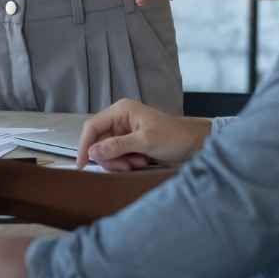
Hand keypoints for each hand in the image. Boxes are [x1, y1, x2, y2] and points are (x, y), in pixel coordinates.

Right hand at [76, 98, 210, 171]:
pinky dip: (126, 163)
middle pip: (99, 142)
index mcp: (121, 110)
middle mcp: (120, 119)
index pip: (92, 126)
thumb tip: (91, 153)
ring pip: (108, 151)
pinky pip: (118, 156)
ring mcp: (125, 132)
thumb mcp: (145, 142)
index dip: (84, 145)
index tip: (82, 165)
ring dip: (120, 161)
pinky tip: (141, 162)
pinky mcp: (131, 143)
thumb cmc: (173, 138)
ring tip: (139, 163)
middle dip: (110, 157)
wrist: (196, 145)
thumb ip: (117, 146)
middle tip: (127, 166)